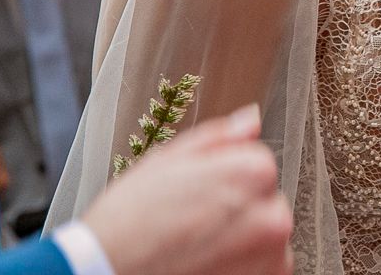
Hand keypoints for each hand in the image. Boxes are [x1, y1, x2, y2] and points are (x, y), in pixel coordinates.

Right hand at [80, 105, 292, 274]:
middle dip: (237, 210)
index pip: (257, 162)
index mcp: (253, 172)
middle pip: (265, 201)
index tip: (197, 193)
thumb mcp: (168, 159)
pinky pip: (266, 270)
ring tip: (198, 249)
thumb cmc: (130, 223)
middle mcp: (273, 216)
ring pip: (266, 238)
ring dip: (243, 242)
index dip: (222, 176)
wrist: (107, 272)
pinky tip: (206, 266)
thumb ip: (219, 137)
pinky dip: (244, 270)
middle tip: (194, 223)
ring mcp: (272, 257)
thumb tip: (251, 121)